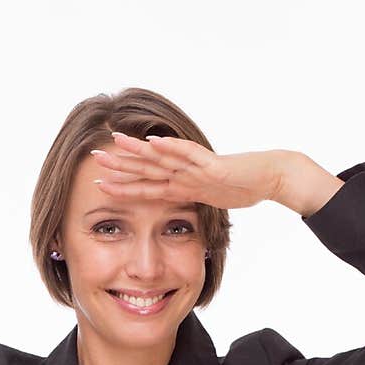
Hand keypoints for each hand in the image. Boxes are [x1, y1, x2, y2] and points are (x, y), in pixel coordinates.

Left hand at [90, 133, 294, 210]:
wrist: (271, 177)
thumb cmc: (245, 187)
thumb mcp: (213, 202)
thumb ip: (195, 204)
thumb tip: (182, 222)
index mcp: (183, 185)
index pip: (146, 185)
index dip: (123, 185)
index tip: (99, 184)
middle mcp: (185, 173)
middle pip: (147, 168)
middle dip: (120, 164)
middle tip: (93, 157)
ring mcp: (198, 167)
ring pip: (162, 156)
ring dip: (138, 151)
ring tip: (115, 142)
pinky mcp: (214, 165)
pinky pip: (189, 153)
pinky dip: (171, 147)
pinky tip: (154, 142)